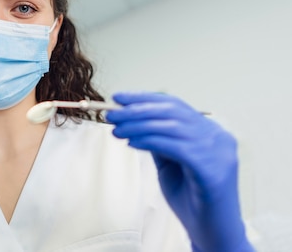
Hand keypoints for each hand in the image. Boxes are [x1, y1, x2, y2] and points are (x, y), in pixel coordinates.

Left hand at [106, 92, 253, 251]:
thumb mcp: (171, 163)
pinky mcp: (214, 170)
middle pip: (172, 112)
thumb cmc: (192, 200)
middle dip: (137, 110)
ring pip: (172, 127)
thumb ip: (158, 140)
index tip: (118, 98)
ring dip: (139, 126)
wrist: (212, 233)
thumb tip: (132, 118)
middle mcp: (218, 137)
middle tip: (112, 114)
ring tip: (117, 130)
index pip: (174, 104)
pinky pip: (177, 147)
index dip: (144, 98)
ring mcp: (219, 153)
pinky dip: (151, 141)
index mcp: (210, 131)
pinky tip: (132, 143)